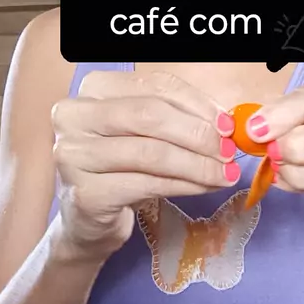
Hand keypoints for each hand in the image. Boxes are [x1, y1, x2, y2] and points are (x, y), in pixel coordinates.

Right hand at [51, 71, 239, 258]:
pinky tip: (203, 188)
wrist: (87, 218)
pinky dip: (182, 185)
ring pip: (151, 152)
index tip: (227, 123)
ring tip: (224, 173)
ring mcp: (75, 155)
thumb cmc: (121, 167)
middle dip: (197, 133)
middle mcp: (75, 115)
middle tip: (229, 150)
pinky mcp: (85, 193)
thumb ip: (180, 118)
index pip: (155, 85)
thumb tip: (227, 122)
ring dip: (197, 164)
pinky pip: (146, 184)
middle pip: (150, 115)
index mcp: (94, 88)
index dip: (197, 103)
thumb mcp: (146, 134)